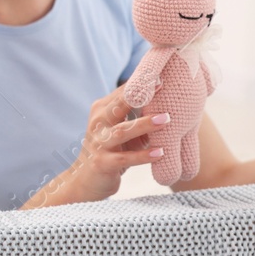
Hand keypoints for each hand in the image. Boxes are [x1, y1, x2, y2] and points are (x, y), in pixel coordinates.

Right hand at [38, 86, 169, 205]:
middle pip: (119, 105)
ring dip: (145, 124)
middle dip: (141, 96)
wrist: (86, 180)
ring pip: (123, 131)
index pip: (123, 92)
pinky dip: (144, 155)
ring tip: (166, 120)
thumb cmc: (111, 150)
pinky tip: (161, 153)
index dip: (142, 84)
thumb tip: (167, 97)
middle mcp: (98, 123)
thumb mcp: (123, 128)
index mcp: (103, 110)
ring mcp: (98, 143)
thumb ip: (138, 114)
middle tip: (164, 88)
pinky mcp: (102, 163)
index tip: (162, 75)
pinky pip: (125, 159)